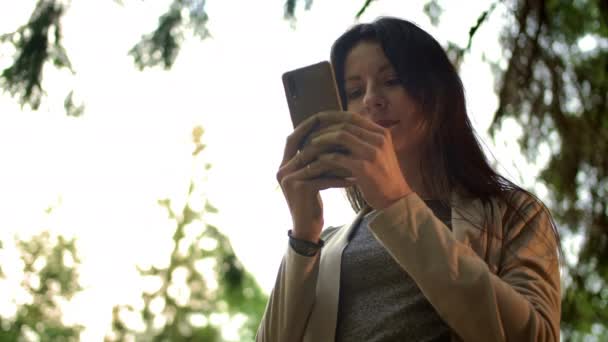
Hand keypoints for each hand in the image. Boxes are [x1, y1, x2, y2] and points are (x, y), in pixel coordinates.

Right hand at [276, 115, 355, 242]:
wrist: (306, 229)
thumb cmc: (312, 201)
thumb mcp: (311, 177)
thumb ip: (313, 160)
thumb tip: (331, 136)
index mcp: (284, 164)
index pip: (293, 138)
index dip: (307, 127)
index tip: (325, 118)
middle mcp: (283, 170)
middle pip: (307, 147)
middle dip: (329, 141)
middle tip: (349, 138)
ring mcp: (290, 179)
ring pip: (318, 161)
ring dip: (339, 159)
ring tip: (356, 157)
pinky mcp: (300, 189)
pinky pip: (324, 178)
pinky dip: (340, 178)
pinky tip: (354, 179)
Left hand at [297, 111, 412, 209]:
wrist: (395, 199)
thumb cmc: (382, 177)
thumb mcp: (378, 152)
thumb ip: (363, 139)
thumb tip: (338, 128)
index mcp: (381, 133)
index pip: (352, 117)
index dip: (332, 117)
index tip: (316, 121)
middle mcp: (378, 139)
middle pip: (344, 125)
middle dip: (323, 129)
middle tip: (308, 136)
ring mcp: (372, 152)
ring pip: (340, 137)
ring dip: (322, 140)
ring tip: (308, 146)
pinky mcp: (364, 168)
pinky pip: (337, 157)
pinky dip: (324, 158)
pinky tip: (315, 162)